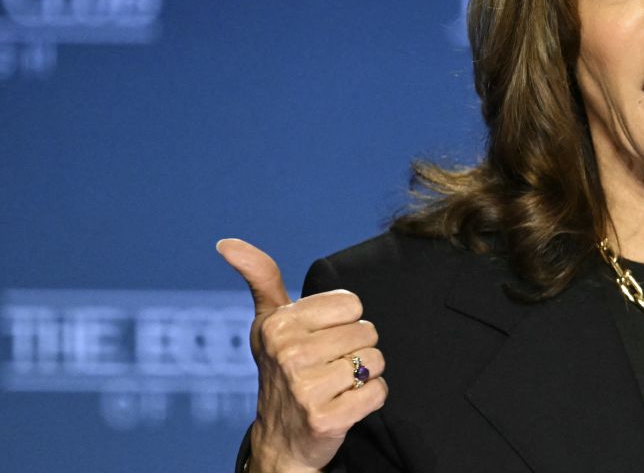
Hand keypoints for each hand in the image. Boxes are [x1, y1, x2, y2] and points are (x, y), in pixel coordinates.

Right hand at [217, 239, 387, 472]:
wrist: (281, 440)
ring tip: (336, 385)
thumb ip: (261, 277)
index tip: (320, 340)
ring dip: (364, 374)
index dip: (343, 323)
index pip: (352, 304)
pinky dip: (370, 399)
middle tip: (328, 367)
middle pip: (367, 332)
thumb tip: (226, 242)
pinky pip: (378, 392)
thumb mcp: (269, 322)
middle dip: (354, 349)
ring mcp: (306, 389)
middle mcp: (288, 354)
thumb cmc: (281, 370)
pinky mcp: (326, 419)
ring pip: (375, 360)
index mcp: (278, 325)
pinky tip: (344, 405)